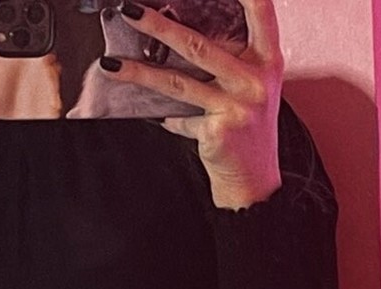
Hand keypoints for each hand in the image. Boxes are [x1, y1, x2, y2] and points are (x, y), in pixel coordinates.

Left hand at [102, 2, 284, 208]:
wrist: (254, 180)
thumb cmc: (248, 127)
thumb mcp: (249, 86)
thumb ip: (228, 57)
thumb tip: (176, 28)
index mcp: (267, 59)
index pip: (261, 10)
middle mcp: (256, 80)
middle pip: (199, 44)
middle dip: (157, 26)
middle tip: (130, 10)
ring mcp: (238, 106)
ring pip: (178, 81)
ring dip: (141, 71)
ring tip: (113, 63)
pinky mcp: (218, 130)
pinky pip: (180, 117)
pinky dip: (167, 118)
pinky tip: (152, 116)